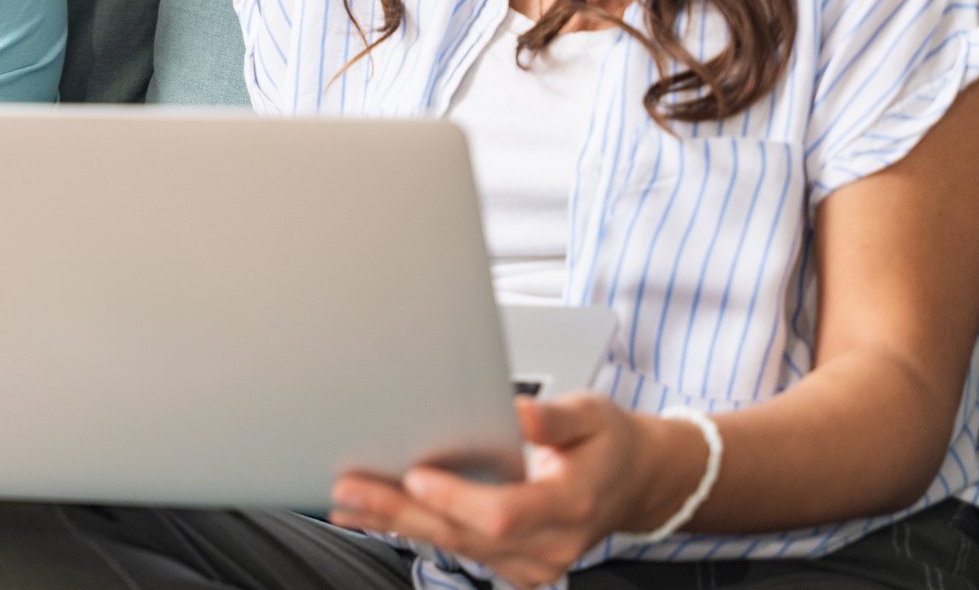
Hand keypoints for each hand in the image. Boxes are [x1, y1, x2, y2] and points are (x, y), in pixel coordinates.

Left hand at [327, 394, 706, 589]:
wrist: (633, 482)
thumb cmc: (607, 442)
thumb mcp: (593, 415)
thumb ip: (554, 417)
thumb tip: (517, 412)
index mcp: (571, 503)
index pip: (505, 512)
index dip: (457, 498)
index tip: (415, 474)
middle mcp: (551, 543)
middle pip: (466, 535)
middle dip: (401, 512)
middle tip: (349, 489)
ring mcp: (533, 563)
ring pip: (455, 546)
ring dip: (396, 524)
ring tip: (345, 501)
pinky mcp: (516, 565)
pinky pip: (459, 550)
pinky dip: (414, 531)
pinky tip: (374, 516)